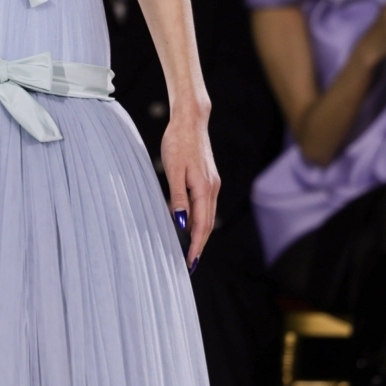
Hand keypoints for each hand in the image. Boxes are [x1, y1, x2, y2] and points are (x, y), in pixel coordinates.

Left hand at [161, 109, 219, 267]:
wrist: (190, 120)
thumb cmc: (177, 142)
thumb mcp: (173, 170)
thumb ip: (178, 197)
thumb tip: (181, 223)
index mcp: (204, 188)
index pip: (202, 225)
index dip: (196, 246)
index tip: (189, 263)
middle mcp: (212, 188)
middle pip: (208, 224)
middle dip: (199, 245)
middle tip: (189, 264)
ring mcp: (212, 183)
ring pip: (208, 215)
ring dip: (201, 234)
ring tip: (190, 250)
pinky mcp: (208, 178)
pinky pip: (206, 206)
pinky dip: (200, 220)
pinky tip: (191, 225)